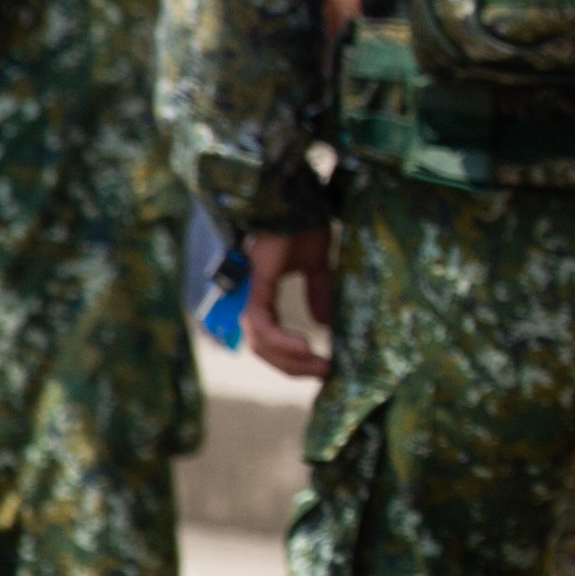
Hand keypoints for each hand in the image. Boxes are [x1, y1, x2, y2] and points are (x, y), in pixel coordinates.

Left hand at [238, 226, 340, 382]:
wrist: (297, 203)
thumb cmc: (303, 226)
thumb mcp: (316, 266)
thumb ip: (318, 293)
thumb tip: (325, 323)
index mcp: (263, 295)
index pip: (271, 340)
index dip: (294, 359)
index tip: (324, 366)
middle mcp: (252, 299)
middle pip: (264, 350)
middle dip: (295, 367)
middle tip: (325, 372)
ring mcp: (249, 294)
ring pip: (260, 344)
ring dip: (290, 360)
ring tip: (319, 363)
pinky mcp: (253, 288)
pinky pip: (261, 327)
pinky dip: (281, 341)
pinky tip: (305, 346)